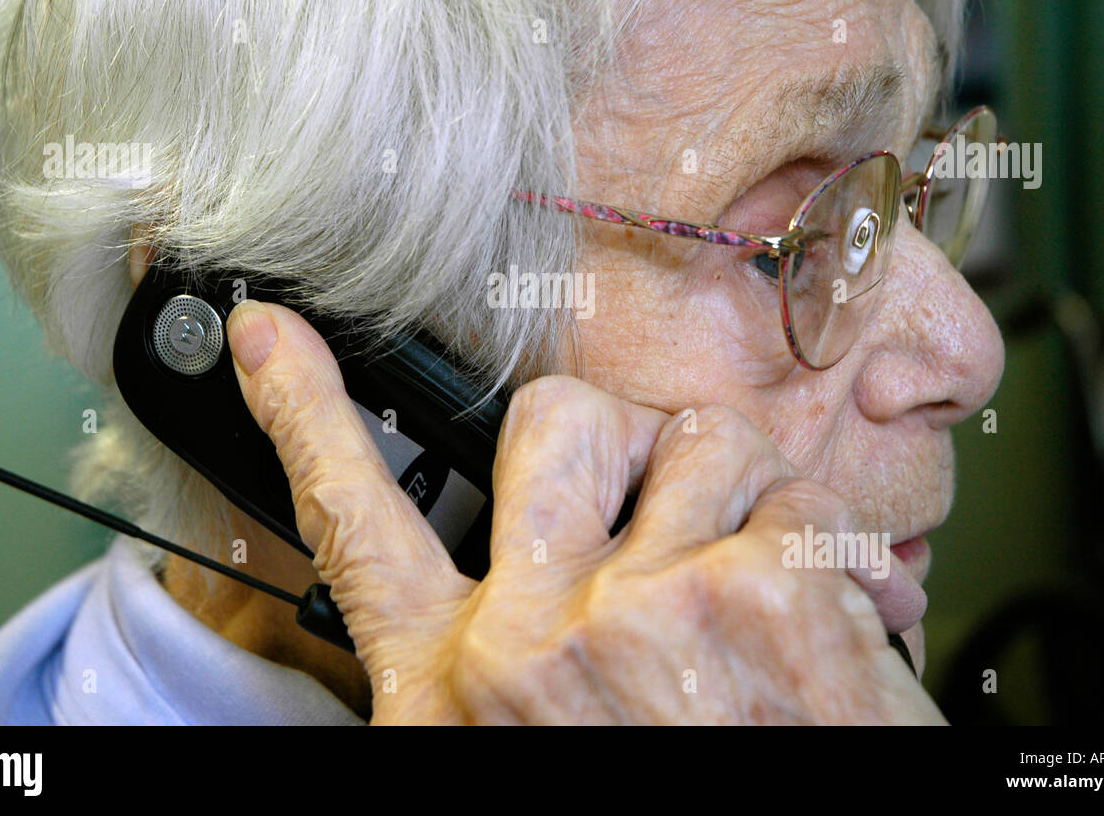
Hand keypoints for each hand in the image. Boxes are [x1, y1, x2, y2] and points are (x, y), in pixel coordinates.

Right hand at [227, 299, 945, 723]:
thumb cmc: (658, 810)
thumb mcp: (528, 751)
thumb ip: (509, 668)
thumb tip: (533, 594)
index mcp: (457, 685)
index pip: (351, 519)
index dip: (303, 412)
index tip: (268, 335)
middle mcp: (533, 636)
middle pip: (556, 421)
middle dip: (619, 436)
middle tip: (660, 504)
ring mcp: (648, 605)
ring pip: (703, 437)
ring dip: (740, 497)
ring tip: (754, 596)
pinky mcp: (762, 594)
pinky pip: (802, 498)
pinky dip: (835, 552)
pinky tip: (835, 629)